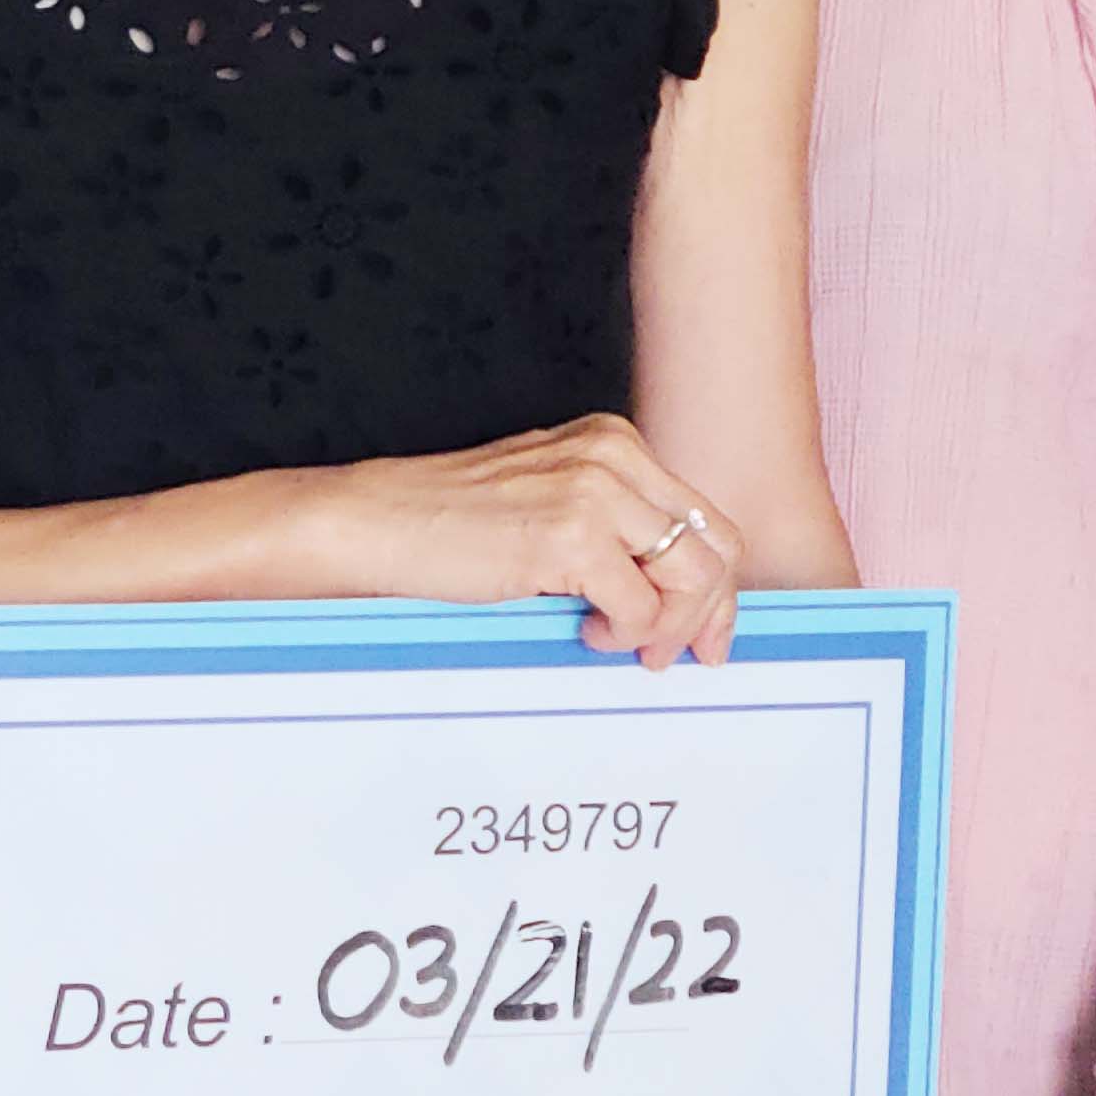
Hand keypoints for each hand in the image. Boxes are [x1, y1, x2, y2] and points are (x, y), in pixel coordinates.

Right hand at [325, 417, 744, 665]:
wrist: (379, 522)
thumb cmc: (449, 522)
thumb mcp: (548, 499)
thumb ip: (610, 523)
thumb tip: (668, 587)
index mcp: (614, 442)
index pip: (704, 516)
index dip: (716, 585)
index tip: (704, 631)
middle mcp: (614, 456)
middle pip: (716, 545)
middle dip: (708, 613)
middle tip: (674, 654)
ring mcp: (596, 492)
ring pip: (693, 577)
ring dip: (665, 627)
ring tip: (614, 640)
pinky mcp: (572, 536)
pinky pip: (642, 607)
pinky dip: (622, 634)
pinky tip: (582, 630)